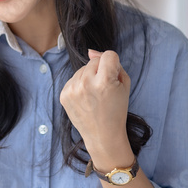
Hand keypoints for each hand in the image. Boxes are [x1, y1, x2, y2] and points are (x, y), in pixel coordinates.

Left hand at [59, 49, 132, 165]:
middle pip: (94, 61)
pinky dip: (79, 85)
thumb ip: (112, 64)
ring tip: (94, 96)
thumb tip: (92, 52)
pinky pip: (73, 79)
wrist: (103, 135)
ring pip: (82, 69)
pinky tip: (85, 99)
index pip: (108, 55)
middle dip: (100, 71)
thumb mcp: (123, 85)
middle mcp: (86, 83)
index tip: (114, 76)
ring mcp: (72, 89)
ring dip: (89, 77)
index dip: (113, 63)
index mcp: (104, 81)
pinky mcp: (64, 95)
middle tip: (104, 90)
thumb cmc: (116, 110)